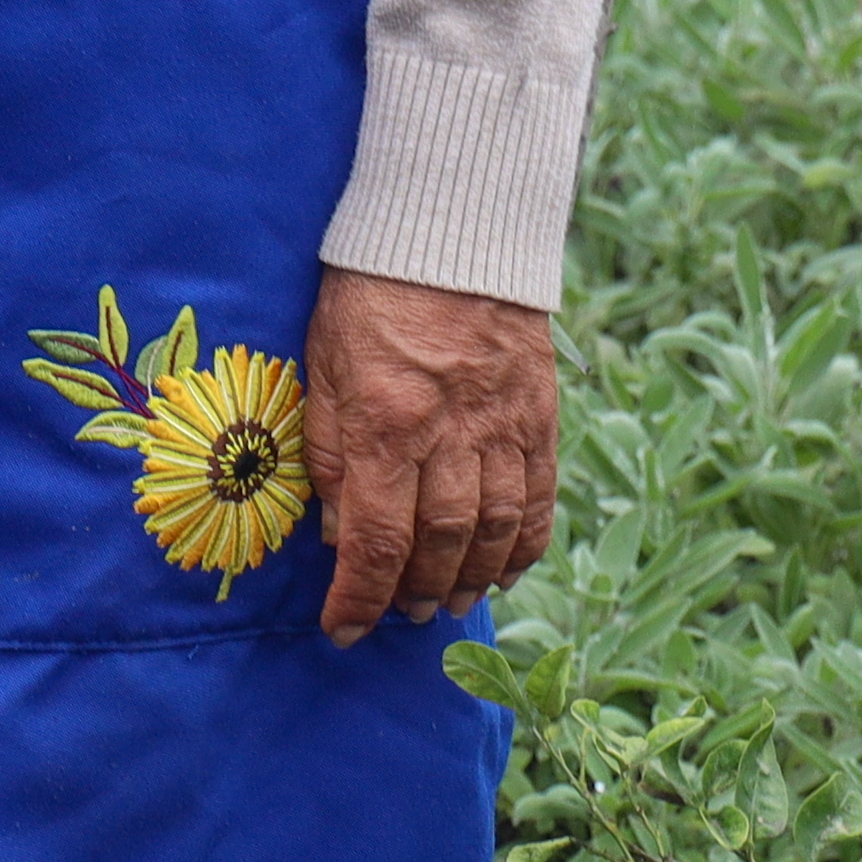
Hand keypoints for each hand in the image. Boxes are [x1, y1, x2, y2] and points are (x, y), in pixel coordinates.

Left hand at [306, 264, 558, 643]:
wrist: (450, 231)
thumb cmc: (368, 295)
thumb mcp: (322, 364)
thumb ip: (331, 451)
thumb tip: (337, 533)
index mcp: (388, 422)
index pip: (376, 538)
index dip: (359, 597)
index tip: (342, 630)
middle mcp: (452, 434)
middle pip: (441, 543)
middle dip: (414, 592)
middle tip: (397, 615)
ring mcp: (503, 427)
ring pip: (496, 531)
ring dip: (471, 580)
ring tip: (446, 602)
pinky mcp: (539, 416)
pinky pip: (539, 498)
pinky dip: (524, 545)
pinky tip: (504, 569)